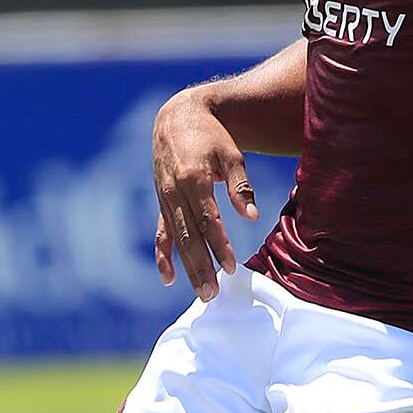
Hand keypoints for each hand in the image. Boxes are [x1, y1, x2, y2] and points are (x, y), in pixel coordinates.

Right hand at [151, 86, 255, 298]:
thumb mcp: (231, 154)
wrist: (178, 118)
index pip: (207, 220)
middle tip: (212, 294)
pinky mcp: (163, 202)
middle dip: (201, 267)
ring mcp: (165, 199)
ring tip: (202, 293)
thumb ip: (240, 186)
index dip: (219, 245)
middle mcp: (174, 192)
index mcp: (192, 178)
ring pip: (176, 240)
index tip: (232, 266)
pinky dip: (163, 256)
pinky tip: (168, 278)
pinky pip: (162, 233)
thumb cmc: (211, 136)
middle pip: (188, 237)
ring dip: (188, 268)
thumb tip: (251, 217)